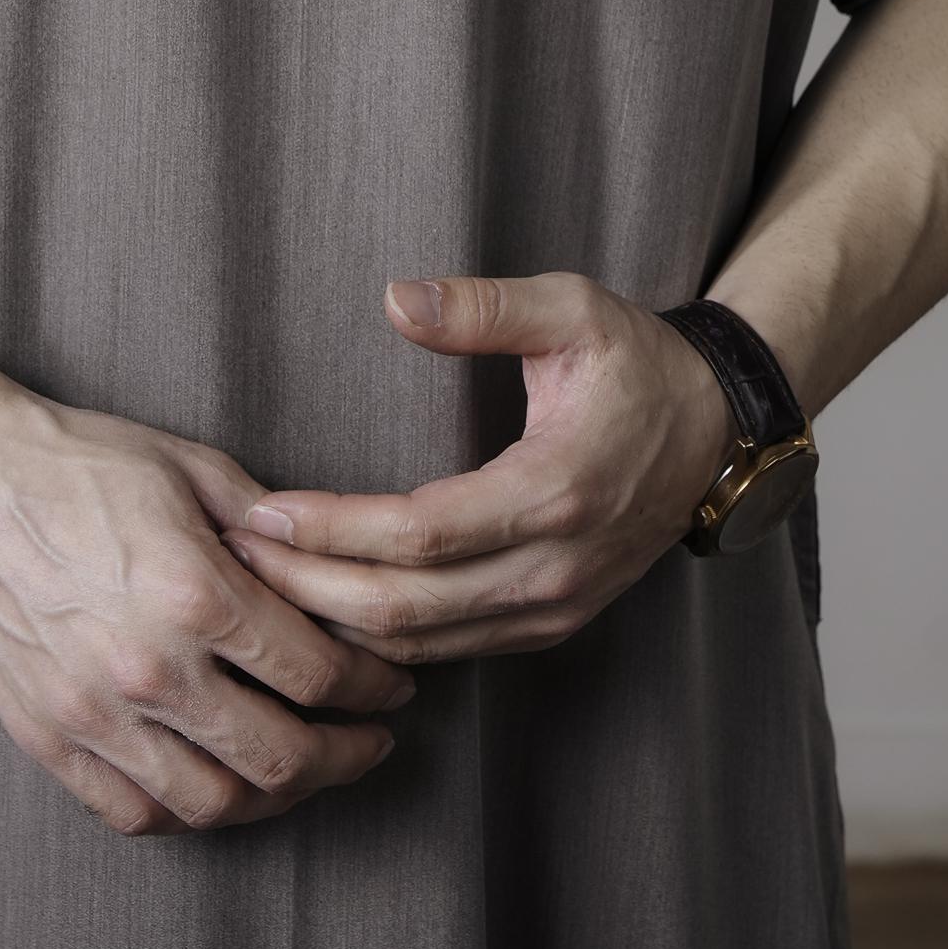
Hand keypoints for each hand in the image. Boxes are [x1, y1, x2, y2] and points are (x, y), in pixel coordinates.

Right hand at [0, 389, 414, 837]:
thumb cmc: (76, 462)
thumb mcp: (189, 466)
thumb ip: (269, 526)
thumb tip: (335, 567)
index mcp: (193, 592)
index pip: (317, 673)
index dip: (372, 686)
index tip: (391, 685)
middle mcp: (147, 668)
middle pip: (279, 758)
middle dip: (344, 757)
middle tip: (368, 742)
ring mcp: (92, 715)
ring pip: (213, 805)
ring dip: (276, 798)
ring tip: (301, 769)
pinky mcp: (48, 741)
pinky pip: (136, 814)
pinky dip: (190, 813)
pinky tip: (217, 782)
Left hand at [222, 271, 733, 662]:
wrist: (716, 433)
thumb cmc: (638, 362)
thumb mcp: (572, 308)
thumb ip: (486, 307)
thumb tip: (397, 299)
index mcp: (555, 491)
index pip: (419, 535)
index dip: (332, 532)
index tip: (262, 513)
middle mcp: (553, 570)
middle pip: (406, 608)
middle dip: (309, 589)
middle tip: (232, 558)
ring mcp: (553, 609)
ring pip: (423, 645)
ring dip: (334, 622)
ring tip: (257, 585)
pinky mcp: (547, 623)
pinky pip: (450, 649)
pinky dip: (380, 637)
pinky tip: (324, 609)